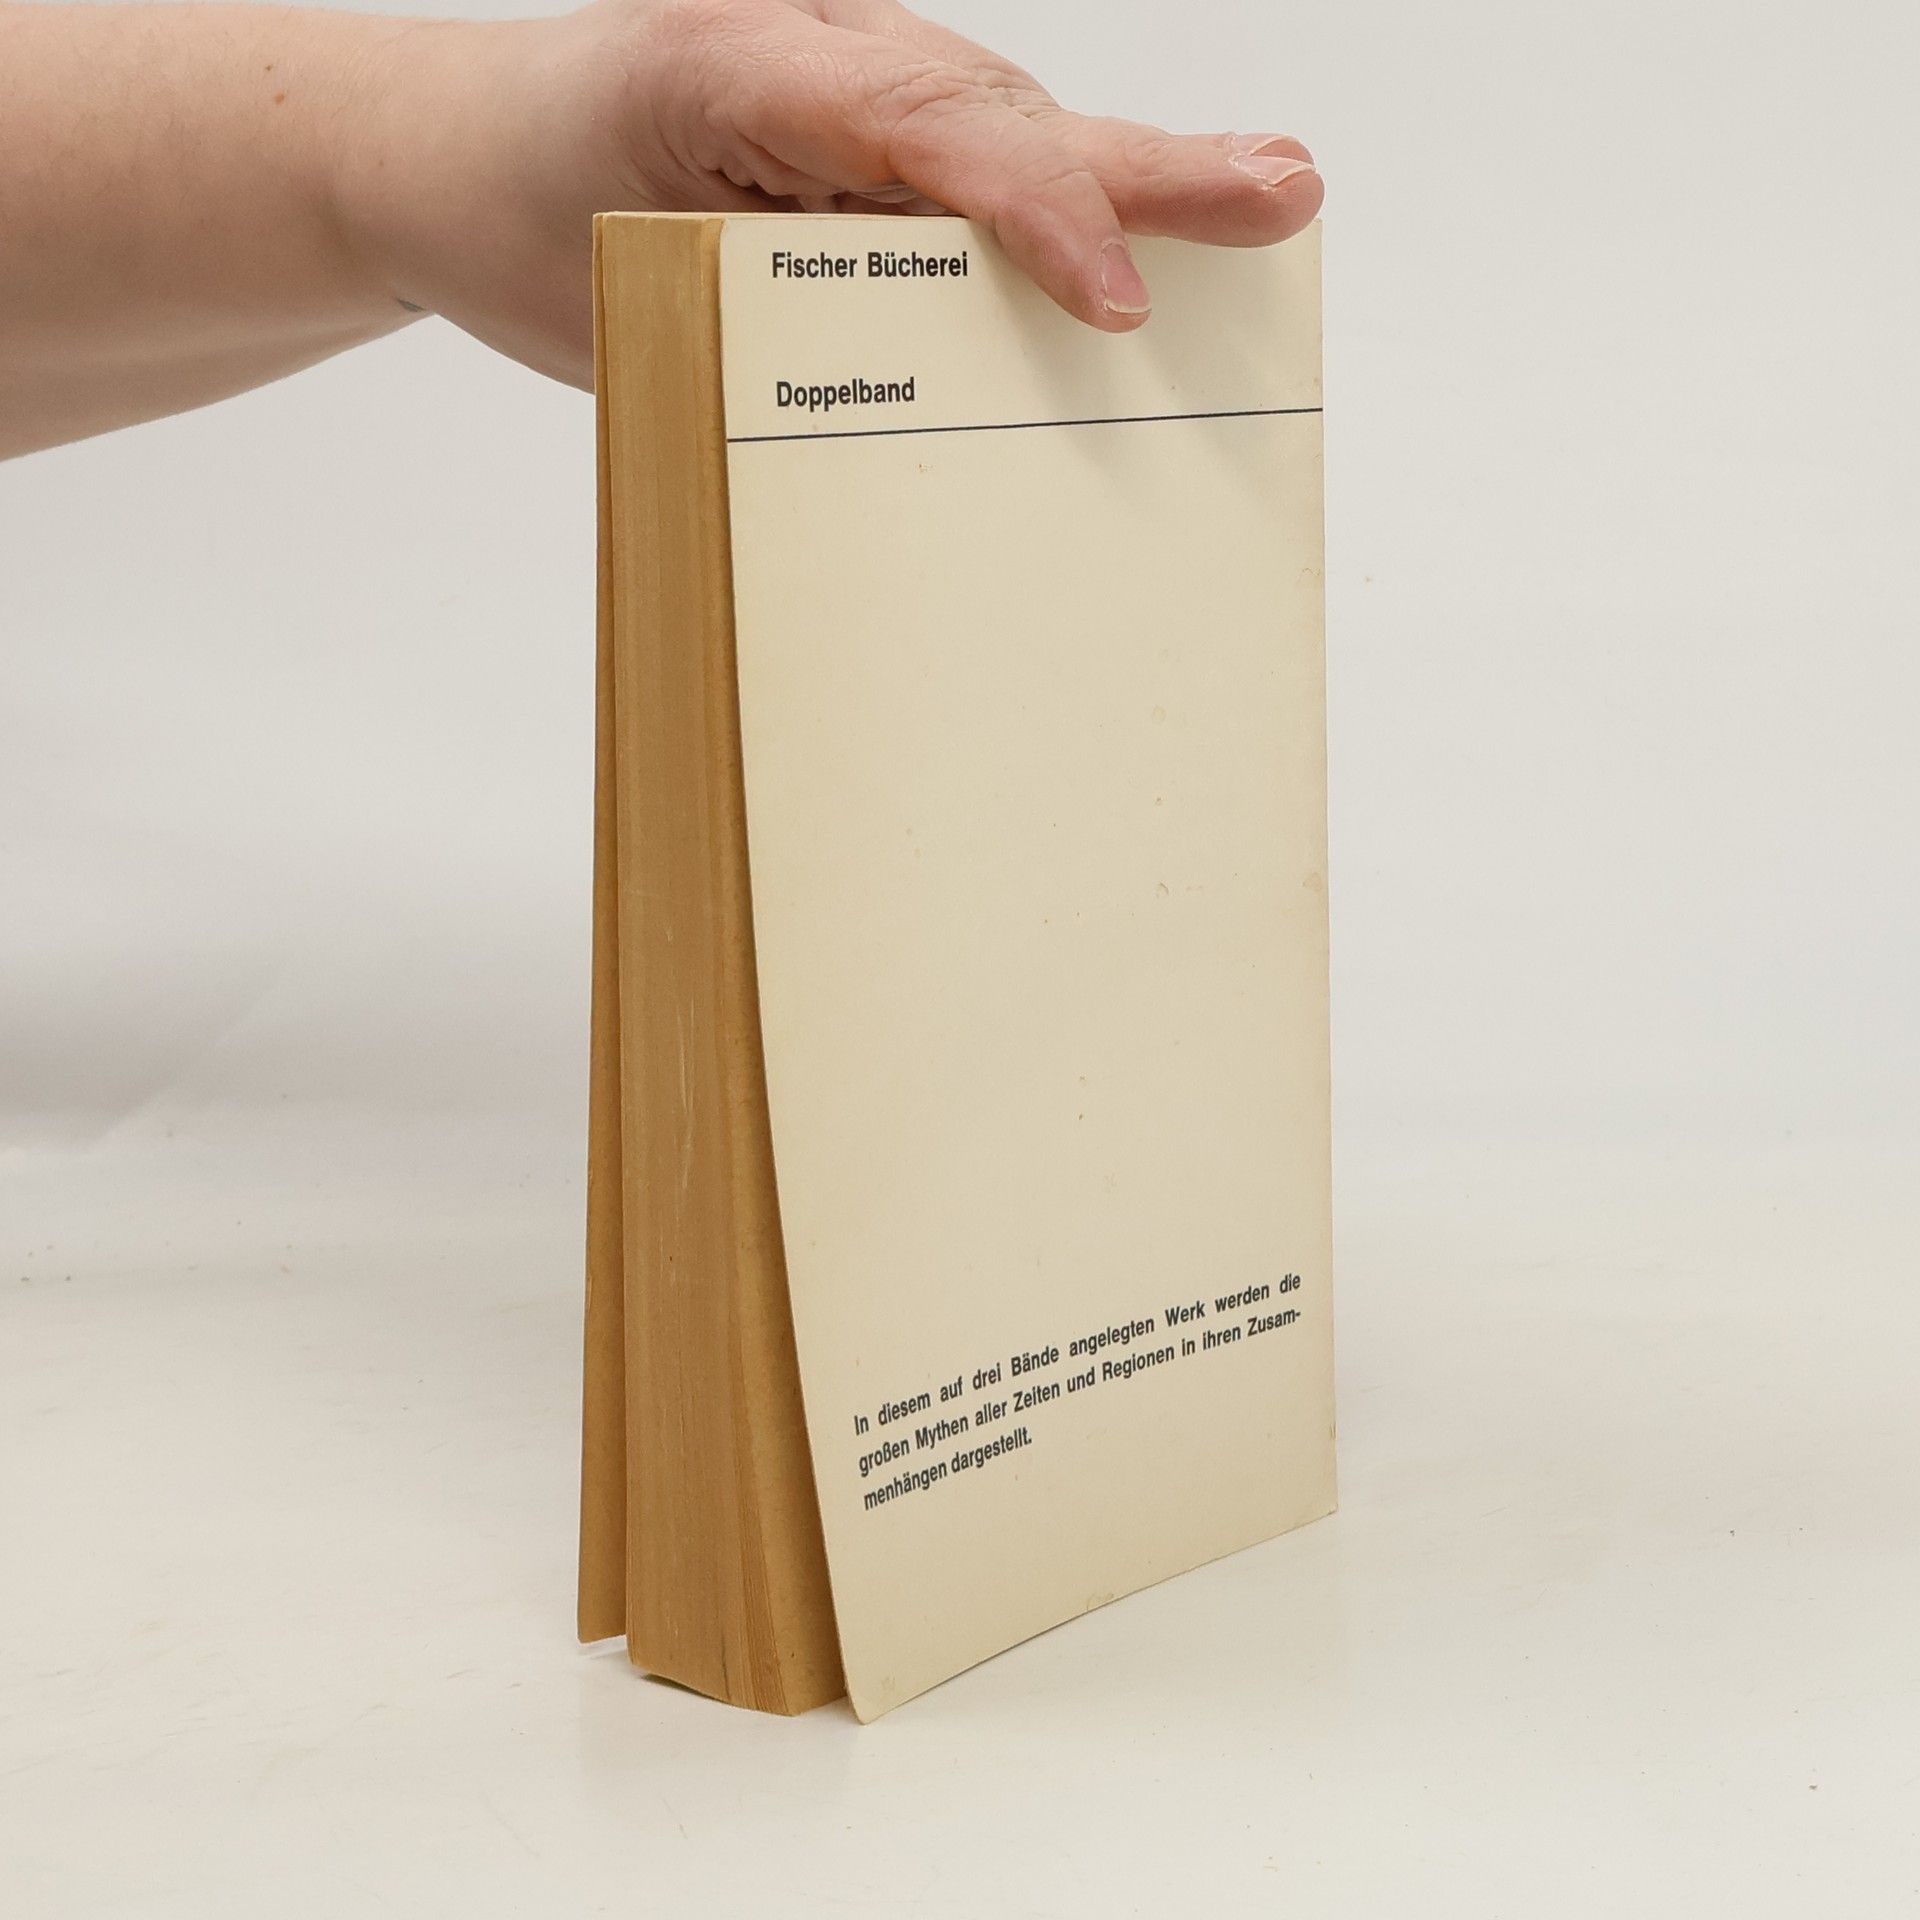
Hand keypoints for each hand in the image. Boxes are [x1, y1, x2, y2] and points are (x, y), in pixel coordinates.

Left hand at [342, 0, 1322, 387]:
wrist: (453, 158)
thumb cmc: (523, 206)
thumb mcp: (624, 282)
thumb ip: (767, 318)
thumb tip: (923, 410)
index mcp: (743, 57)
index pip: (923, 126)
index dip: (1037, 209)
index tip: (1117, 304)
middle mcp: (817, 46)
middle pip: (1003, 113)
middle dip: (1142, 172)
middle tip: (1277, 193)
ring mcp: (846, 77)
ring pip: (1008, 129)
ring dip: (1134, 183)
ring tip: (1262, 199)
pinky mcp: (856, 129)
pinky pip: (973, 165)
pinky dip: (1061, 215)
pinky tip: (1150, 242)